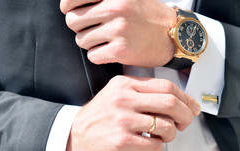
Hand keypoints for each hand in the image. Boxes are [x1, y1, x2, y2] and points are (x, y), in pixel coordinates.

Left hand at [60, 0, 176, 67]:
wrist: (173, 35)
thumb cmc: (149, 15)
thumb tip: (70, 3)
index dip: (67, 7)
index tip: (70, 11)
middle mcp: (115, 9)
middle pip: (73, 21)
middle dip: (79, 27)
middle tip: (92, 29)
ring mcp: (118, 30)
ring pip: (81, 40)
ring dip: (90, 43)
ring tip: (104, 40)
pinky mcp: (121, 51)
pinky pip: (93, 56)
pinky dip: (98, 55)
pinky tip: (109, 51)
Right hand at [65, 75, 200, 150]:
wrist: (72, 137)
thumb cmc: (98, 118)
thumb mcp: (116, 95)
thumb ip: (142, 94)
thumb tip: (177, 103)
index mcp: (125, 85)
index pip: (166, 86)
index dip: (185, 98)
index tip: (191, 108)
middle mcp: (124, 99)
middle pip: (170, 102)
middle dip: (185, 115)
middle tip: (185, 123)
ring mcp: (123, 119)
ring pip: (166, 126)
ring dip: (171, 135)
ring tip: (162, 137)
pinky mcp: (122, 140)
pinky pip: (155, 144)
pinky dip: (158, 148)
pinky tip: (149, 147)